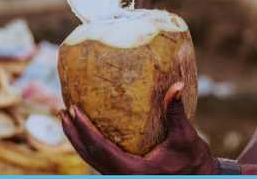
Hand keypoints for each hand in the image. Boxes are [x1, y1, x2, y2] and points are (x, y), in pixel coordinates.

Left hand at [59, 82, 217, 174]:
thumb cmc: (193, 162)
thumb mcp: (186, 138)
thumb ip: (177, 113)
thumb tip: (177, 86)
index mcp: (132, 171)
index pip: (100, 149)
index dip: (84, 130)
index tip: (73, 110)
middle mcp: (122, 177)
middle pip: (89, 156)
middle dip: (74, 134)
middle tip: (63, 111)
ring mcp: (122, 177)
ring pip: (92, 160)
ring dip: (78, 140)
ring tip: (68, 119)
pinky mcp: (125, 175)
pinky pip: (100, 160)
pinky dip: (90, 145)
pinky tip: (88, 130)